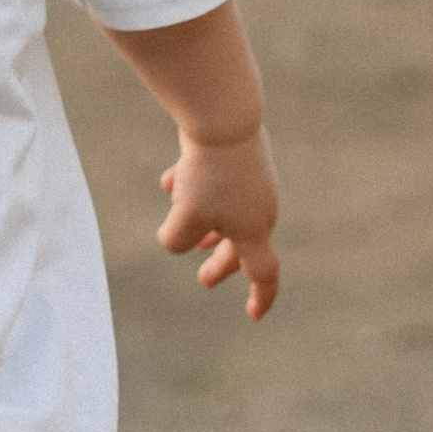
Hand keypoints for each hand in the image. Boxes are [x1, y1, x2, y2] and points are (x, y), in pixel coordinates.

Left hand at [157, 126, 279, 319]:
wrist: (223, 116)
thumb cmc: (206, 175)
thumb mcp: (183, 220)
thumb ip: (177, 240)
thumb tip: (178, 235)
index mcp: (255, 230)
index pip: (263, 273)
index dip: (259, 297)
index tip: (253, 315)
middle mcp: (261, 207)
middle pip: (242, 244)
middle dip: (220, 261)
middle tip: (203, 280)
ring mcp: (254, 179)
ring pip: (226, 211)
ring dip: (203, 222)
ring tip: (179, 223)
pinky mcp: (241, 156)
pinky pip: (216, 181)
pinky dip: (194, 187)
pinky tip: (169, 180)